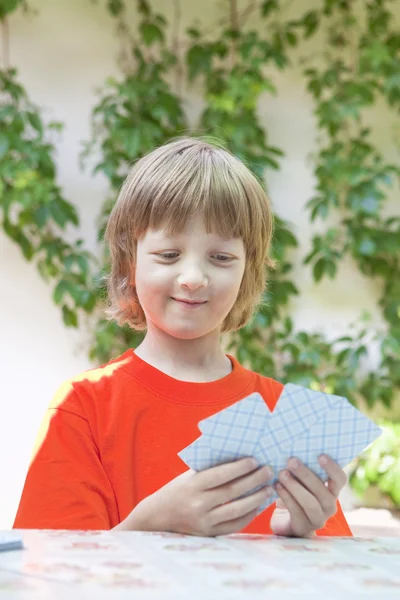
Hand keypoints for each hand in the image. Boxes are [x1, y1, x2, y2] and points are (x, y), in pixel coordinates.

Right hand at [117, 458, 273, 535]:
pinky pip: (234, 524)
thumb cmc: (178, 489)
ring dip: (256, 498)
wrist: (158, 516)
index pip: (221, 475)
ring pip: (237, 509)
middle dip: (253, 480)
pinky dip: (249, 514)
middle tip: (268, 471)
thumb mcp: (190, 476)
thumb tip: (240, 459)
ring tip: (269, 488)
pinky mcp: (209, 533)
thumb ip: (211, 469)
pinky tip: (258, 505)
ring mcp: (204, 521)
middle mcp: (198, 504)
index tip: (255, 460)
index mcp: (193, 485)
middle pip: (232, 491)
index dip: (239, 468)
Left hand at [270, 455, 346, 537]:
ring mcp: (318, 519)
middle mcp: (329, 506)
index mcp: (332, 491)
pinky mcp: (303, 527)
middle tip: (291, 461)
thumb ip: (303, 467)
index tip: (320, 455)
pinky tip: (276, 486)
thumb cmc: (295, 492)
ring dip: (295, 486)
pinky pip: (296, 511)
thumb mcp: (301, 480)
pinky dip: (286, 497)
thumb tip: (294, 445)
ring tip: (282, 474)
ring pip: (310, 502)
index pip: (340, 479)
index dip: (332, 467)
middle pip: (322, 490)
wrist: (285, 520)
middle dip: (306, 474)